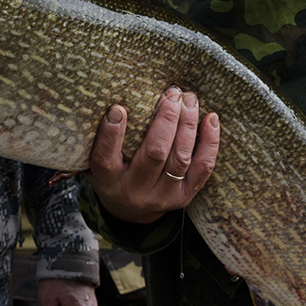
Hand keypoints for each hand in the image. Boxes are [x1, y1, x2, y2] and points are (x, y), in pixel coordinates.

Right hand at [86, 87, 219, 224]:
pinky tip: (211, 119)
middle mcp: (135, 191)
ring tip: (189, 99)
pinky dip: (209, 143)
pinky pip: (203, 168)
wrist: (129, 212)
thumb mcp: (94, 161)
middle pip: (154, 154)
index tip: (118, 108)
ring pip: (180, 158)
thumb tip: (102, 99)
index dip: (111, 134)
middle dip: (166, 119)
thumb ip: (95, 138)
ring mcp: (163, 196)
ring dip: (187, 124)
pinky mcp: (185, 197)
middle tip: (171, 93)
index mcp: (108, 181)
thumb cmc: (112, 173)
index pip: (105, 159)